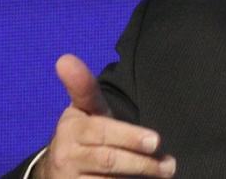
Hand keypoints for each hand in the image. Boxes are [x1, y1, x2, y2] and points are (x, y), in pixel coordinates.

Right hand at [34, 54, 175, 177]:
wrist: (56, 171)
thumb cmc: (83, 133)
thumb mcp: (84, 109)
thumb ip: (84, 86)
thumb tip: (65, 58)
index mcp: (72, 128)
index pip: (103, 131)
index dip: (130, 137)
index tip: (155, 141)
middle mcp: (67, 154)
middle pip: (110, 159)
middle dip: (142, 162)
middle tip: (169, 164)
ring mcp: (69, 178)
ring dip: (139, 178)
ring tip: (165, 173)